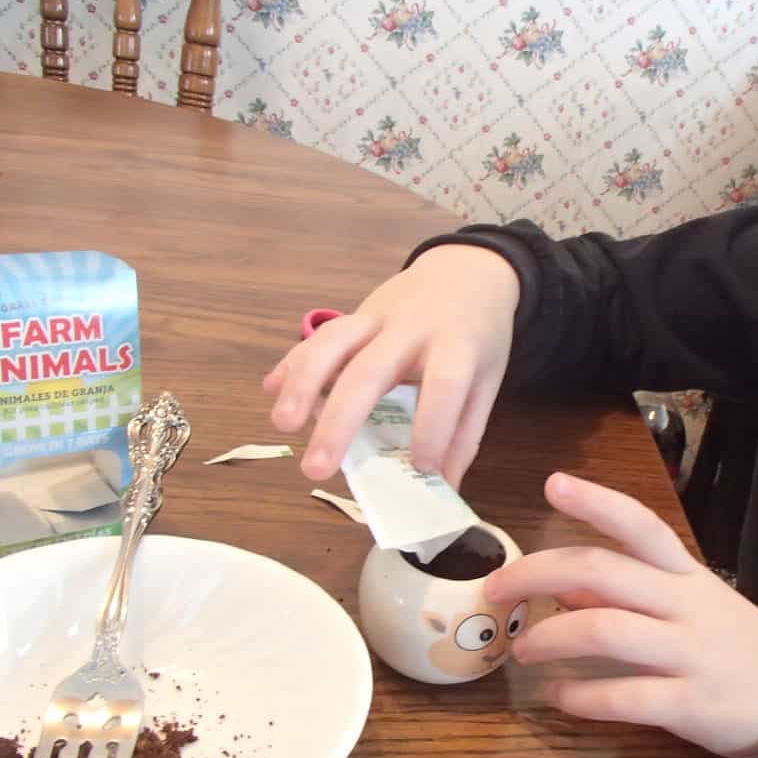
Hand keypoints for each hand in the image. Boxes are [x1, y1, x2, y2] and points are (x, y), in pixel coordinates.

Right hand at [263, 245, 519, 486]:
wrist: (465, 268)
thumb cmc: (478, 334)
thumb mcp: (487, 379)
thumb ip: (465, 433)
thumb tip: (443, 489)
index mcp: (457, 345)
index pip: (444, 384)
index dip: (432, 427)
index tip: (420, 466)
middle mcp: (413, 328)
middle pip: (370, 370)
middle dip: (340, 421)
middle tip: (317, 469)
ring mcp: (378, 316)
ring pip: (332, 344)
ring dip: (302, 384)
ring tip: (283, 425)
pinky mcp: (355, 312)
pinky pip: (319, 336)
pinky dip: (293, 361)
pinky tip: (271, 388)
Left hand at [485, 473, 757, 757]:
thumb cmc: (734, 647)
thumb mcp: (690, 605)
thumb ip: (629, 594)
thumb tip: (562, 589)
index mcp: (685, 574)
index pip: (640, 524)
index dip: (596, 502)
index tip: (554, 483)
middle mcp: (685, 604)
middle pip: (602, 573)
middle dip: (538, 574)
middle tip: (495, 589)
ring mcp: (689, 653)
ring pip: (606, 630)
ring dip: (550, 637)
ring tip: (521, 650)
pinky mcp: (690, 705)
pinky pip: (624, 696)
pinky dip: (580, 697)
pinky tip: (557, 698)